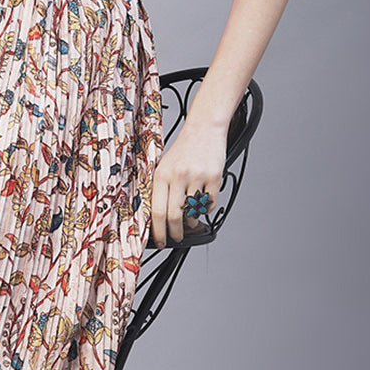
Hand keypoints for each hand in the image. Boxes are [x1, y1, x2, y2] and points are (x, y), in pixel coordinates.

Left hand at [149, 118, 226, 247]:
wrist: (204, 128)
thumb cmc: (182, 150)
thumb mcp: (163, 165)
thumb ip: (159, 188)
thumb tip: (155, 217)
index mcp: (161, 174)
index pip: (156, 211)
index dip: (157, 231)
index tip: (158, 241)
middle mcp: (178, 176)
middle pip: (174, 216)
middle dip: (174, 233)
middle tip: (175, 238)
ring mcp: (197, 177)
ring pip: (193, 212)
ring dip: (191, 222)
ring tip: (189, 219)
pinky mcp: (214, 177)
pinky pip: (209, 204)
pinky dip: (205, 209)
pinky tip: (201, 204)